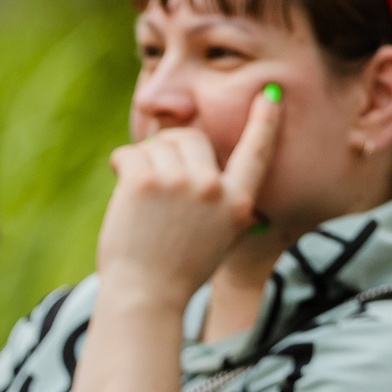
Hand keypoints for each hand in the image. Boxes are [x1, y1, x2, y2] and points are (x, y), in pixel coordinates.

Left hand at [95, 85, 282, 303]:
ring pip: (157, 144)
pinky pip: (130, 153)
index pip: (256, 152)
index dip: (264, 122)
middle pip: (191, 139)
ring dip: (143, 162)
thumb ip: (222, 202)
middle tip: (155, 181)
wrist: (146, 298)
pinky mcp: (144, 182)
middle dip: (169, 150)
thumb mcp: (219, 238)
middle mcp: (213, 189)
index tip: (270, 94)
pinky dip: (121, 166)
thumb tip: (212, 169)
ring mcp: (179, 183)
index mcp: (237, 203)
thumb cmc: (177, 272)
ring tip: (140, 199)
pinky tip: (122, 188)